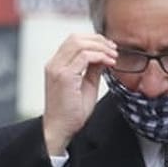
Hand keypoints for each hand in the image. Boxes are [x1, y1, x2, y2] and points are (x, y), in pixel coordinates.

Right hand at [42, 33, 117, 154]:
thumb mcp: (86, 84)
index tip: (109, 48)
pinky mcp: (64, 76)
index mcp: (56, 65)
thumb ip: (93, 68)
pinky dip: (100, 56)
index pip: (74, 40)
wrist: (60, 129)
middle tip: (113, 50)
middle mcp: (54, 64)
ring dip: (101, 47)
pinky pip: (84, 56)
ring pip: (80, 43)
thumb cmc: (71, 112)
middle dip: (98, 40)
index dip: (94, 40)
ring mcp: (57, 69)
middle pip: (76, 37)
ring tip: (113, 56)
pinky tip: (109, 63)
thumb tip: (103, 55)